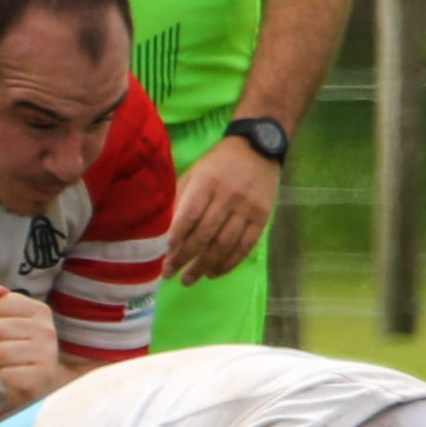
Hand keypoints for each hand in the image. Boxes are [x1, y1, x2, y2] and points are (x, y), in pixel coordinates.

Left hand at [0, 284, 58, 407]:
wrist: (41, 384)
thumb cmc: (22, 349)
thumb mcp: (14, 322)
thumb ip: (3, 303)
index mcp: (41, 311)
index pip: (2, 304)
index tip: (2, 329)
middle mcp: (47, 331)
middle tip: (5, 350)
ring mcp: (47, 355)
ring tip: (10, 364)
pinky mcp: (41, 379)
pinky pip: (5, 374)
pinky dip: (5, 379)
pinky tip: (15, 379)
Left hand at [163, 136, 281, 285]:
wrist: (258, 148)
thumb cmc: (217, 164)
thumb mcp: (194, 173)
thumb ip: (180, 199)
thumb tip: (163, 233)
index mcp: (207, 181)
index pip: (189, 215)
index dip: (176, 238)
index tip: (164, 254)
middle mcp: (228, 195)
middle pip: (205, 234)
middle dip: (185, 258)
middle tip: (171, 273)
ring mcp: (247, 208)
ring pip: (224, 245)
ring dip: (204, 266)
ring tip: (189, 279)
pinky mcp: (262, 217)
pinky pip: (244, 247)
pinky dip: (228, 264)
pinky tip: (213, 273)